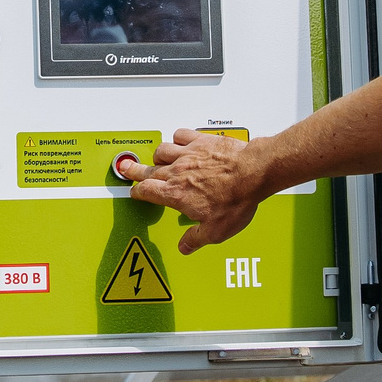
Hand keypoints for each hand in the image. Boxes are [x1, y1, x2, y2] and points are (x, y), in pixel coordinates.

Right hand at [116, 129, 272, 254]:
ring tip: (157, 159)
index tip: (135, 193)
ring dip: (157, 156)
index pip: (146, 191)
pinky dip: (177, 138)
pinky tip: (180, 142)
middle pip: (148, 169)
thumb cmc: (236, 199)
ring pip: (162, 150)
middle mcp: (178, 171)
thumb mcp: (215, 230)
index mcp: (176, 194)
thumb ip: (195, 239)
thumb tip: (185, 246)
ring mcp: (189, 153)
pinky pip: (181, 135)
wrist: (254, 172)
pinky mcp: (202, 141)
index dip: (137, 192)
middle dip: (135, 170)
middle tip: (127, 168)